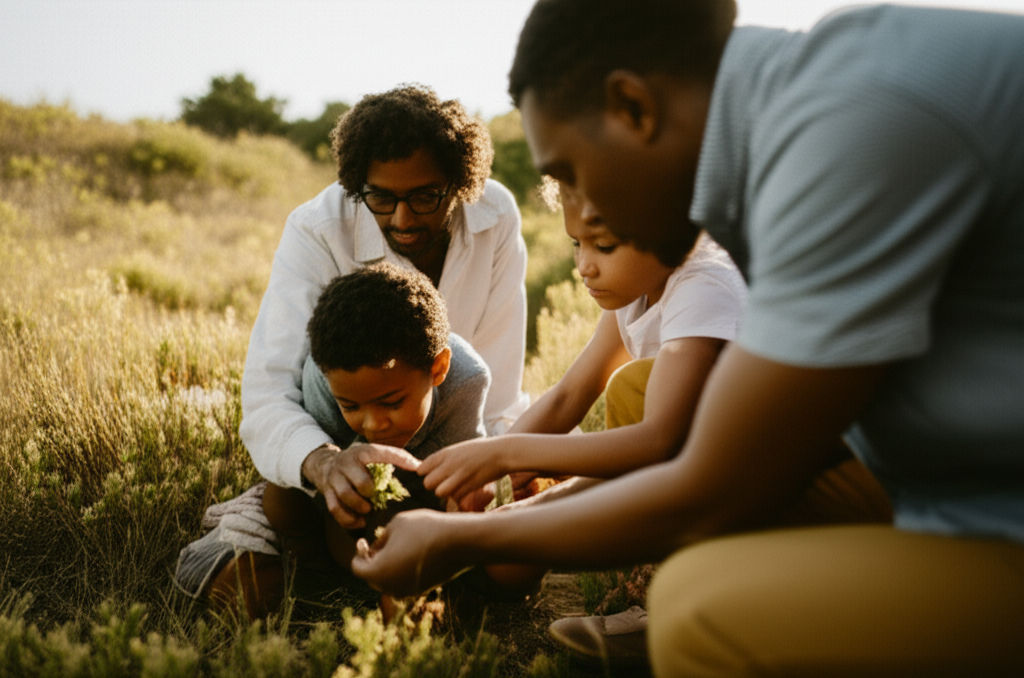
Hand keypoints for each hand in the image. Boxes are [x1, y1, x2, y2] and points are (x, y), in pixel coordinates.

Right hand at [301, 442, 420, 528]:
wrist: (325, 464)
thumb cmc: (358, 461)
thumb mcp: (372, 453)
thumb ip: (394, 457)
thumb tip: (419, 466)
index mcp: (362, 452)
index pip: (381, 453)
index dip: (399, 460)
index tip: (415, 469)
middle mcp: (346, 463)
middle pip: (361, 482)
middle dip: (372, 493)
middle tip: (377, 498)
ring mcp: (334, 478)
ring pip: (345, 496)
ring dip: (360, 507)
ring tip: (369, 511)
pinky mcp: (327, 492)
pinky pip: (335, 509)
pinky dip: (348, 519)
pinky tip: (360, 522)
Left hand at [350, 509, 472, 596]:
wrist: (459, 542)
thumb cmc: (424, 528)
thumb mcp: (396, 524)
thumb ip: (381, 538)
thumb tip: (377, 548)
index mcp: (377, 572)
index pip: (357, 567)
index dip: (358, 552)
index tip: (364, 539)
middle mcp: (390, 587)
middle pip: (371, 577)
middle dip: (371, 561)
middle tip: (377, 544)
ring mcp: (407, 591)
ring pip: (388, 581)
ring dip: (386, 566)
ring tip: (394, 546)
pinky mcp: (422, 590)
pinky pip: (404, 581)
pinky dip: (402, 570)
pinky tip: (410, 553)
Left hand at [419, 438, 508, 503]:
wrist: (502, 452)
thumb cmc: (481, 450)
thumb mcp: (459, 449)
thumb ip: (444, 459)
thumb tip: (428, 469)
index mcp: (445, 453)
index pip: (421, 469)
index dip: (426, 474)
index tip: (435, 474)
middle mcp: (450, 464)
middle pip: (428, 483)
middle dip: (434, 486)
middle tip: (444, 483)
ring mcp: (460, 475)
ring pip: (440, 492)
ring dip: (446, 493)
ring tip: (455, 488)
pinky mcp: (470, 485)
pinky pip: (456, 497)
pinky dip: (459, 497)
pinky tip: (466, 489)